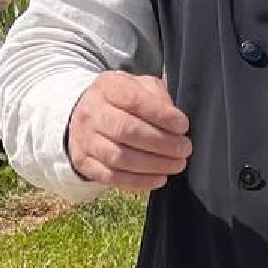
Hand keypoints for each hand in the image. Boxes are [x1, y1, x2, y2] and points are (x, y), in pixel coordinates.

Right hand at [66, 71, 191, 191]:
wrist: (86, 113)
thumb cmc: (123, 99)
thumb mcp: (140, 85)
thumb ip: (157, 96)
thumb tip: (175, 120)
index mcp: (108, 87)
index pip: (134, 100)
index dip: (161, 115)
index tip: (183, 125)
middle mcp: (92, 113)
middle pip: (125, 131)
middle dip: (161, 143)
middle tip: (184, 149)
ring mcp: (85, 139)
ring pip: (118, 157)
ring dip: (152, 165)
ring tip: (176, 164)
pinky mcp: (84, 162)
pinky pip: (110, 177)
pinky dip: (138, 181)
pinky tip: (159, 179)